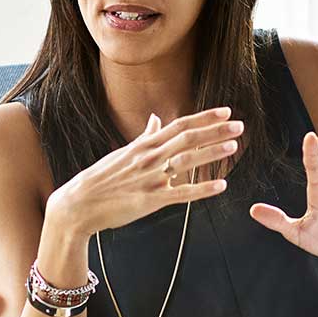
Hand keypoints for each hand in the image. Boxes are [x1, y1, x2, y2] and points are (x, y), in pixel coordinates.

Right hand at [47, 107, 242, 237]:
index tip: (225, 112)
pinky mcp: (149, 201)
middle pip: (187, 139)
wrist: (79, 204)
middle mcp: (149, 158)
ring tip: (233, 147)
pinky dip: (201, 190)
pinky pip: (180, 194)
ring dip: (211, 154)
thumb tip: (156, 119)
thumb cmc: (101, 179)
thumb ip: (144, 137)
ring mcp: (149, 179)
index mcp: (143, 146)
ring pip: (186, 162)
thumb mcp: (122, 153)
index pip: (179, 125)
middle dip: (215, 131)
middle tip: (239, 125)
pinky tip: (220, 186)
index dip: (204, 118)